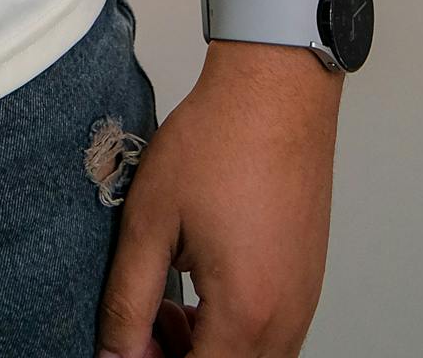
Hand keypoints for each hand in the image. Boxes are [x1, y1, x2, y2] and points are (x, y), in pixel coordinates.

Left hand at [96, 43, 340, 356]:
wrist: (275, 92)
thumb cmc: (219, 142)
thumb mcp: (151, 221)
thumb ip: (129, 300)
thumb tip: (115, 352)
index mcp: (245, 314)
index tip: (125, 343)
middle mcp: (285, 320)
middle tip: (141, 324)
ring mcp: (303, 303)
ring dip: (205, 349)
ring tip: (166, 303)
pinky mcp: (307, 283)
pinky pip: (269, 335)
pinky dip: (231, 329)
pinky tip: (199, 286)